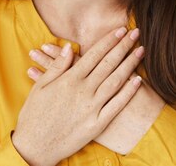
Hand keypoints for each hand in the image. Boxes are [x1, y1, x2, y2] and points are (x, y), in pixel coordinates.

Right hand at [11, 26, 143, 165]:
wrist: (34, 146)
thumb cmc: (34, 115)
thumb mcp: (40, 86)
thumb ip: (56, 67)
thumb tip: (68, 48)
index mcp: (68, 80)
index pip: (93, 54)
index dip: (108, 41)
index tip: (120, 30)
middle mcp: (82, 91)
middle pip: (108, 64)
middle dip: (123, 46)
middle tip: (136, 33)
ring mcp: (91, 108)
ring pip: (115, 82)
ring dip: (130, 64)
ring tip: (141, 51)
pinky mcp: (96, 125)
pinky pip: (116, 106)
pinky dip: (128, 93)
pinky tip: (138, 81)